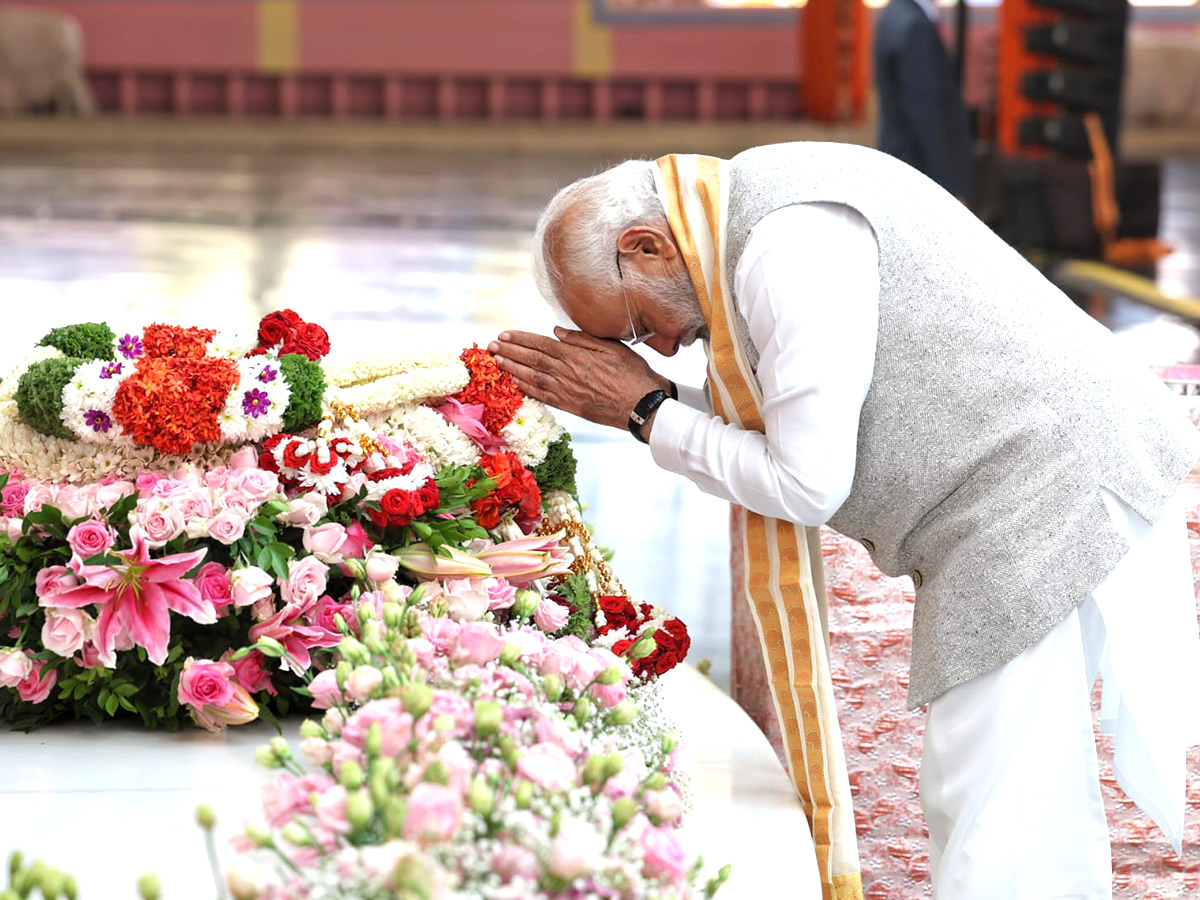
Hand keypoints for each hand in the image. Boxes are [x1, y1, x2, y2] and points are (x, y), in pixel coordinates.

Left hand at [489, 328, 670, 430]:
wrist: (642, 405)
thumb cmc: (632, 373)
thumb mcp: (611, 347)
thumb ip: (582, 339)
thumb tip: (556, 331)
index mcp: (577, 356)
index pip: (541, 345)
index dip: (520, 340)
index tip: (504, 335)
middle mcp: (567, 373)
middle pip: (532, 360)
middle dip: (509, 352)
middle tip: (491, 346)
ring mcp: (566, 391)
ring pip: (532, 378)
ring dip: (512, 369)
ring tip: (497, 362)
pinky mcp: (569, 406)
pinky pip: (542, 396)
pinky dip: (526, 390)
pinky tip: (514, 384)